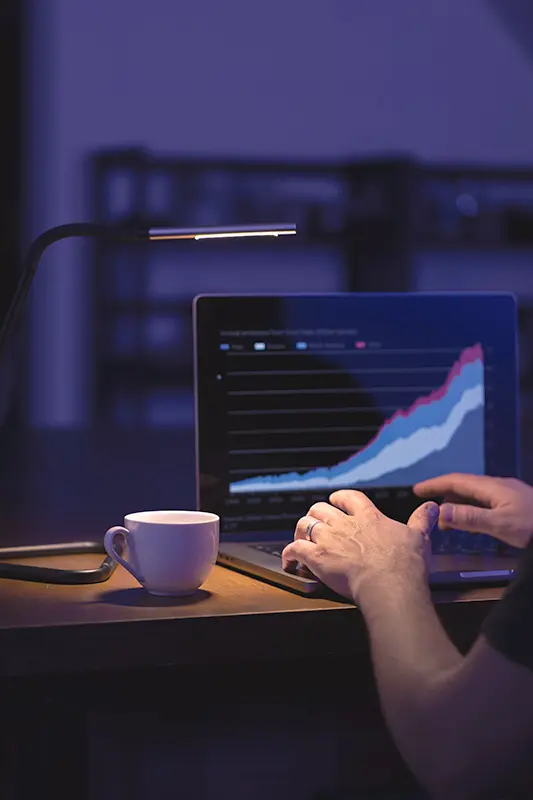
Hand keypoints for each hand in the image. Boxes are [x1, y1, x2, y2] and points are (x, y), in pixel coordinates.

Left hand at [282, 491, 438, 603]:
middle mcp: (345, 524)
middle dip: (316, 514)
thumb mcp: (419, 536)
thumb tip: (432, 507)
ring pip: (305, 524)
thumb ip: (422, 520)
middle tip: (317, 522)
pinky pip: (294, 549)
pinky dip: (289, 554)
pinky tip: (290, 560)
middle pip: (320, 508)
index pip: (349, 497)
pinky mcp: (316, 557)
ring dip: (301, 529)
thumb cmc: (405, 563)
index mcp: (368, 516)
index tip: (336, 500)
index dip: (340, 497)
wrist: (390, 584)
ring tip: (301, 537)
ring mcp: (329, 539)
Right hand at [414, 474, 532, 549]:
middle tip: (428, 507)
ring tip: (444, 517)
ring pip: (475, 494)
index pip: (456, 481)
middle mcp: (498, 487)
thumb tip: (441, 510)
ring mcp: (508, 494)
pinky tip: (471, 520)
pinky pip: (485, 502)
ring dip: (457, 502)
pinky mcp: (515, 504)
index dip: (435, 484)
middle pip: (464, 485)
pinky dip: (470, 508)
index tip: (417, 490)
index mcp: (492, 487)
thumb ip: (470, 517)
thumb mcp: (501, 525)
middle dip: (443, 493)